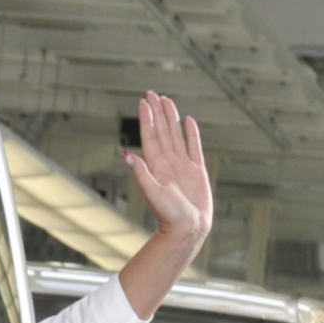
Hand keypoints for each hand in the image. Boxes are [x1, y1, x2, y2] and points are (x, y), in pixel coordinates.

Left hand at [113, 93, 215, 317]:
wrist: (188, 229)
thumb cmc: (169, 215)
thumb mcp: (153, 193)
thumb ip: (142, 173)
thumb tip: (126, 154)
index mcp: (156, 165)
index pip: (150, 136)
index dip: (147, 118)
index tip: (143, 101)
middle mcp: (168, 162)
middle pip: (162, 130)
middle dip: (157, 111)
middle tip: (152, 93)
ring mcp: (182, 165)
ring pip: (176, 135)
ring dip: (171, 117)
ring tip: (167, 100)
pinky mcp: (197, 171)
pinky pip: (194, 147)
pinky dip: (191, 133)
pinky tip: (188, 120)